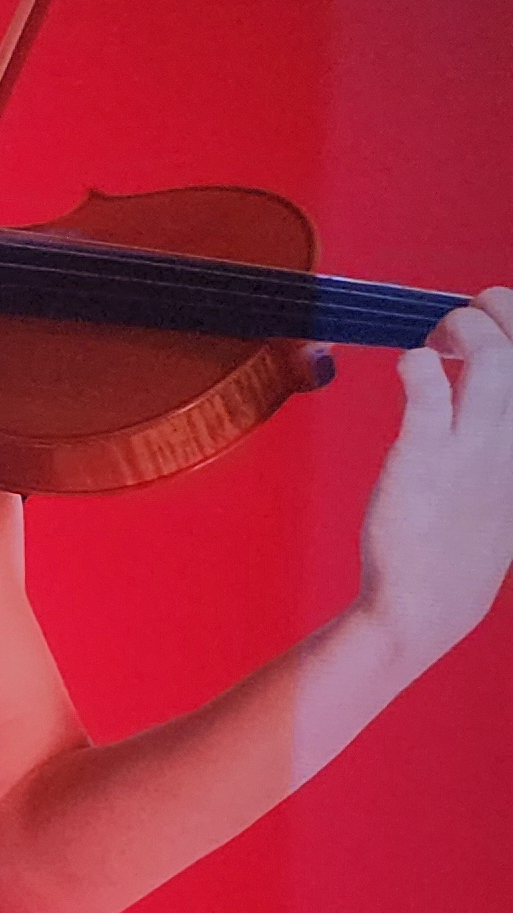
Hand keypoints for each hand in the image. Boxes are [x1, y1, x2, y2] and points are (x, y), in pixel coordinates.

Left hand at [352, 287, 512, 665]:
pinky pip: (430, 393)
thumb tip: (486, 366)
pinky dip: (419, 363)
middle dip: (496, 310)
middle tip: (458, 321)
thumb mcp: (502, 475)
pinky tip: (411, 366)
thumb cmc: (462, 535)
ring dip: (461, 329)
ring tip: (436, 341)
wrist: (427, 603)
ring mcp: (476, 448)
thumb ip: (501, 423)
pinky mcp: (424, 458)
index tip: (491, 318)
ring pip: (494, 358)